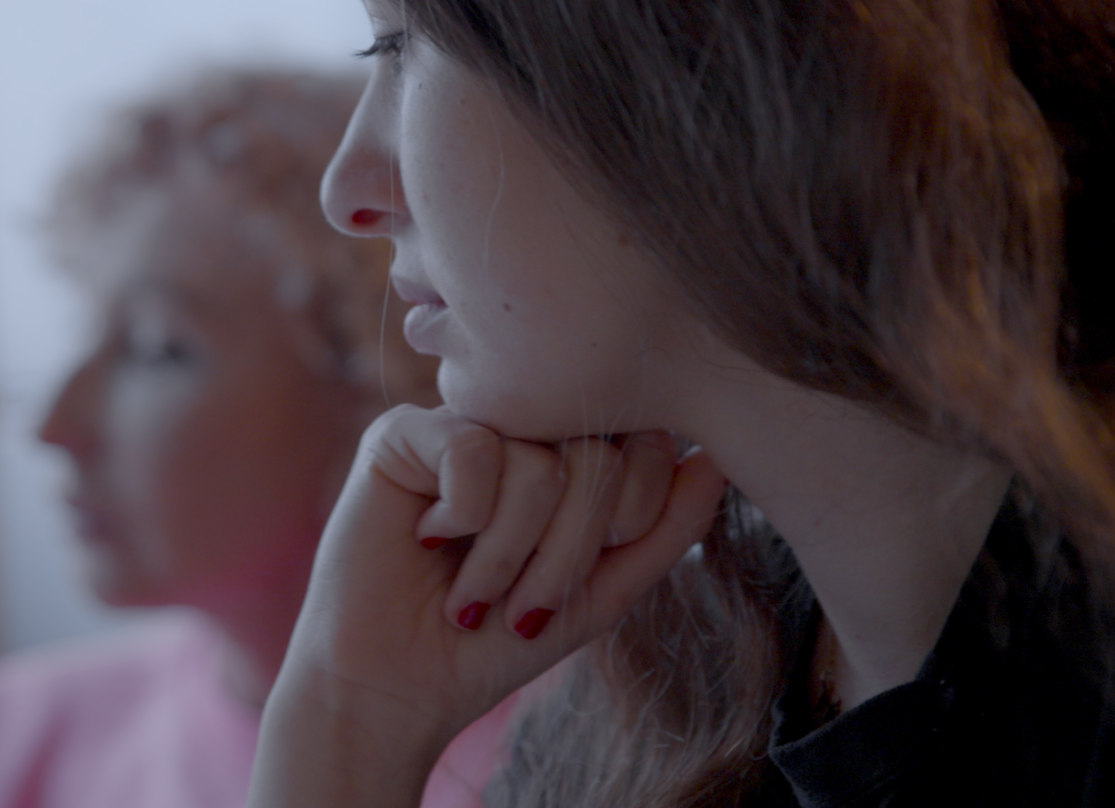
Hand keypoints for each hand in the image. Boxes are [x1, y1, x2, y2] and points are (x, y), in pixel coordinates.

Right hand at [249, 405, 726, 807]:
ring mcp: (460, 426)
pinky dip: (465, 519)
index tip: (569, 585)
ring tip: (473, 592)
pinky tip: (429, 540)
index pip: (641, 444)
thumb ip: (663, 528)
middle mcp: (516, 430)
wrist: (398, 687)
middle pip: (596, 454)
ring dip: (511, 553)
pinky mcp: (402, 435)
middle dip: (568, 552)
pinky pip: (473, 450)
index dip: (626, 520)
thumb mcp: (600, 590)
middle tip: (520, 603)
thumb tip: (716, 457)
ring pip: (539, 462)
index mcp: (567, 457)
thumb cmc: (492, 640)